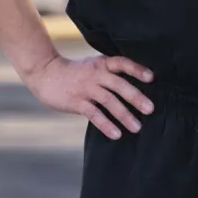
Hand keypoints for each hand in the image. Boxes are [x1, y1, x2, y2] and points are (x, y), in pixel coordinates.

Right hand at [24, 54, 154, 139]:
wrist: (46, 73)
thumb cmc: (75, 71)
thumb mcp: (94, 65)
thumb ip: (110, 73)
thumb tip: (133, 87)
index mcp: (102, 64)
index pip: (123, 63)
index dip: (137, 69)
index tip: (152, 78)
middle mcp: (96, 74)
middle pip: (119, 85)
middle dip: (136, 97)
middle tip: (150, 109)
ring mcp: (86, 88)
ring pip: (109, 101)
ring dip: (124, 115)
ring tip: (137, 127)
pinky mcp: (76, 102)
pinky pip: (94, 114)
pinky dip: (106, 124)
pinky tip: (116, 134)